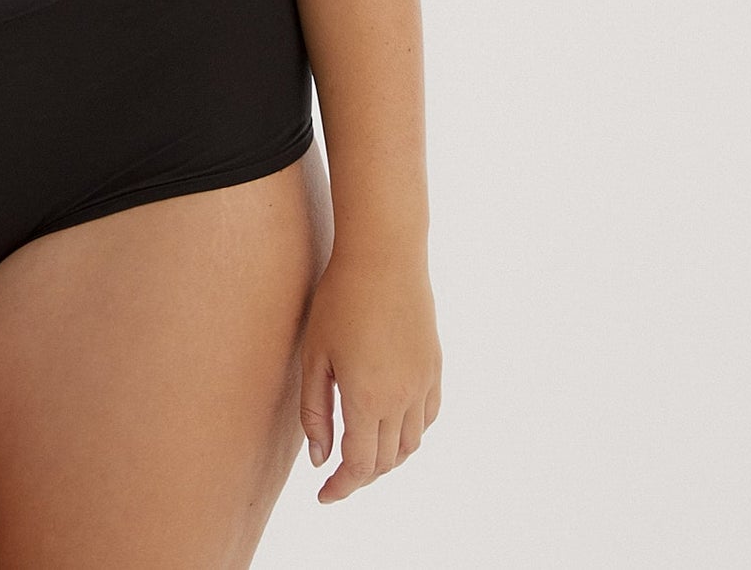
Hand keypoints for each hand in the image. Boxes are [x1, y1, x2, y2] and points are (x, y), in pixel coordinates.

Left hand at [298, 245, 441, 502]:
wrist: (384, 256)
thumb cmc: (340, 299)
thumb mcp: (315, 355)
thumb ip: (316, 412)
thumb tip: (320, 458)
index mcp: (368, 399)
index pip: (359, 465)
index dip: (341, 487)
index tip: (324, 495)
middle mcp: (402, 399)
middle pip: (386, 461)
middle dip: (360, 475)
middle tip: (336, 475)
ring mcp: (423, 384)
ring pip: (411, 445)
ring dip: (387, 459)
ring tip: (361, 453)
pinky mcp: (435, 368)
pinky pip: (428, 418)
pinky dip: (410, 434)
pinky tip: (392, 427)